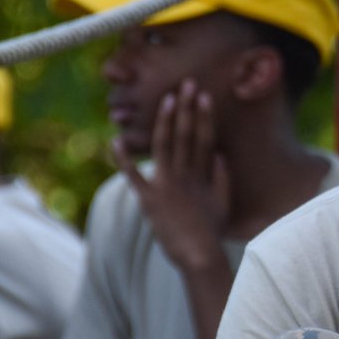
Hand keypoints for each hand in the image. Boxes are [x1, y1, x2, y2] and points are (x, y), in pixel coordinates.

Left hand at [113, 78, 230, 273]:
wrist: (199, 255)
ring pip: (164, 146)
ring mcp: (166, 185)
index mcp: (203, 175)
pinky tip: (115, 141)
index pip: (205, 138)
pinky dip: (123, 159)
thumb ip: (222, 176)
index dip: (205, 116)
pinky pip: (133, 175)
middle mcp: (185, 175)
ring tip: (166, 99)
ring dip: (164, 120)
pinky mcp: (149, 199)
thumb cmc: (211, 232)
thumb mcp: (223, 203)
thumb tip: (221, 154)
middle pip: (186, 135)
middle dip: (187, 108)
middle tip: (187, 83)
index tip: (204, 95)